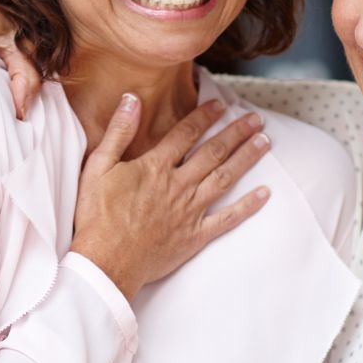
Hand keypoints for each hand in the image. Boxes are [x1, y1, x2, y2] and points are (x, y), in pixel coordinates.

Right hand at [69, 95, 270, 297]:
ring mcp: (190, 211)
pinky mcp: (195, 236)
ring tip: (264, 143)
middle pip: (214, 152)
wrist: (105, 262)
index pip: (186, 134)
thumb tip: (131, 99)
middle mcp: (178, 185)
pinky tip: (265, 194)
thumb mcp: (97, 167)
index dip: (205, 117)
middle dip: (237, 133)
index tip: (221, 105)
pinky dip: (248, 206)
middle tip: (256, 119)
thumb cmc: (97, 216)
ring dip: (246, 158)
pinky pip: (227, 219)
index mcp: (155, 167)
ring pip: (225, 178)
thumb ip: (118, 132)